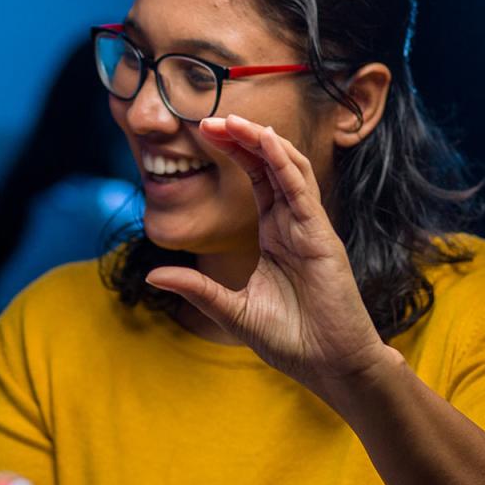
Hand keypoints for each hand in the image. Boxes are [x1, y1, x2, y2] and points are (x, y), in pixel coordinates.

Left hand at [143, 114, 391, 403]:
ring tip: (234, 121)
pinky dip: (285, 165)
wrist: (329, 367)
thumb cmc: (290, 340)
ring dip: (262, 143)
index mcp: (274, 236)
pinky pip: (302, 194)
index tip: (203, 132)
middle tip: (210, 117)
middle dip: (242, 139)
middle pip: (270, 166)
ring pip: (289, 171)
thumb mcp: (230, 310)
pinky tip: (267, 144)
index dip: (234, 153)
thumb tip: (154, 274)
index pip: (255, 181)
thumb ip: (196, 288)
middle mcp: (293, 225)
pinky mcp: (322, 239)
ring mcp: (310, 229)